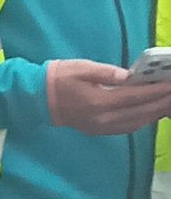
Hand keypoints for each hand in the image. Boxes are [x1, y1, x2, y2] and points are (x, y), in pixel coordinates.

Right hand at [45, 59, 170, 137]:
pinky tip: (150, 113)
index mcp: (99, 101)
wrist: (39, 99)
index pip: (136, 96)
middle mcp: (103, 118)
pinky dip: (143, 121)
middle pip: (140, 113)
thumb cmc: (61, 78)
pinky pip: (127, 128)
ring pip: (136, 123)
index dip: (156, 91)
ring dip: (155, 114)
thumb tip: (130, 76)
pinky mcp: (99, 131)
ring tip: (168, 103)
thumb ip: (107, 72)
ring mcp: (101, 127)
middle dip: (161, 103)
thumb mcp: (83, 68)